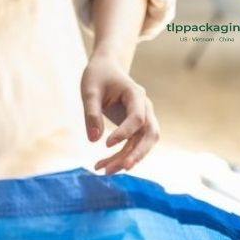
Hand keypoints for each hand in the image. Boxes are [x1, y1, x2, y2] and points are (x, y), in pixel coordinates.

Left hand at [81, 52, 159, 174]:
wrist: (106, 68)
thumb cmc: (97, 76)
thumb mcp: (89, 91)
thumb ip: (91, 113)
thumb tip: (94, 140)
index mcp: (136, 95)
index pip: (137, 118)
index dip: (124, 132)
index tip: (106, 144)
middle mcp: (144, 108)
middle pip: (150, 135)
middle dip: (136, 153)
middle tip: (121, 169)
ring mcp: (142, 118)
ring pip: (142, 144)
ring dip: (126, 159)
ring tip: (104, 171)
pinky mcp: (135, 127)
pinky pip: (132, 145)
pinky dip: (119, 157)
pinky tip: (102, 166)